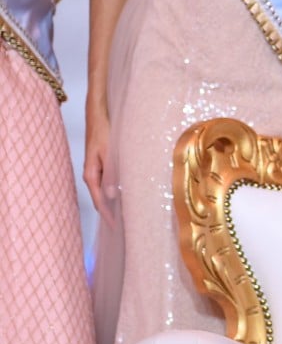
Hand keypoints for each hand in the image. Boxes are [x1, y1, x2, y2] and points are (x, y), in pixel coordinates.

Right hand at [84, 105, 115, 226]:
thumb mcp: (110, 153)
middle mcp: (92, 175)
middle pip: (102, 199)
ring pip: (106, 191)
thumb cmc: (104, 131)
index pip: (99, 201)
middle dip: (112, 212)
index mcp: (91, 175)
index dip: (108, 215)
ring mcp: (97, 170)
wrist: (99, 115)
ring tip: (129, 214)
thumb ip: (111, 174)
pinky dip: (117, 191)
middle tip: (126, 227)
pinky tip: (127, 194)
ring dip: (116, 202)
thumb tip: (112, 196)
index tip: (117, 228)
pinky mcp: (103, 164)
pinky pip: (109, 182)